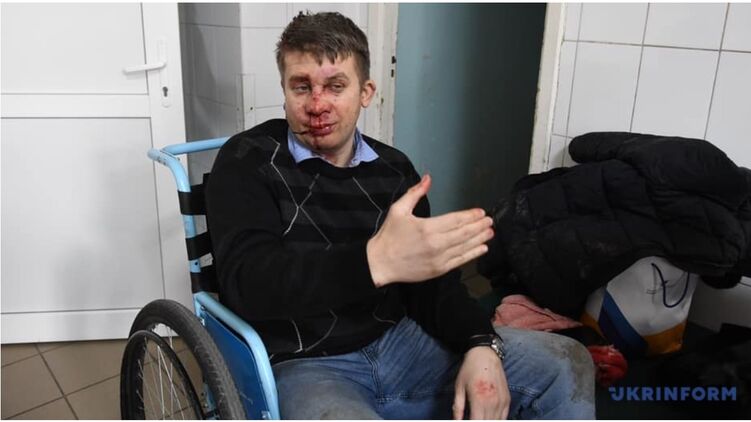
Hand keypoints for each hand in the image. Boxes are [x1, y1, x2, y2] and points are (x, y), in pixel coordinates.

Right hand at [366, 174, 493, 286]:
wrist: (380, 263)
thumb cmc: (389, 236)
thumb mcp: (398, 210)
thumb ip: (415, 193)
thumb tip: (428, 178)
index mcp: (427, 228)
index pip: (455, 220)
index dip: (470, 215)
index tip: (480, 212)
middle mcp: (436, 244)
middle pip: (464, 233)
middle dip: (479, 226)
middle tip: (490, 220)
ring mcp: (439, 258)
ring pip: (465, 247)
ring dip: (479, 239)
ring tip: (490, 232)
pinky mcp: (438, 270)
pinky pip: (460, 261)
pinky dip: (473, 254)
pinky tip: (482, 248)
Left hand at [453, 346, 509, 419]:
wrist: (485, 354)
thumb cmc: (470, 369)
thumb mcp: (459, 388)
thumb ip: (458, 408)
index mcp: (479, 400)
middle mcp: (493, 403)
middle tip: (473, 417)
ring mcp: (502, 402)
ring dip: (488, 421)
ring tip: (479, 417)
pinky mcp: (507, 399)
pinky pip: (504, 417)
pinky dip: (497, 420)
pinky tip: (489, 417)